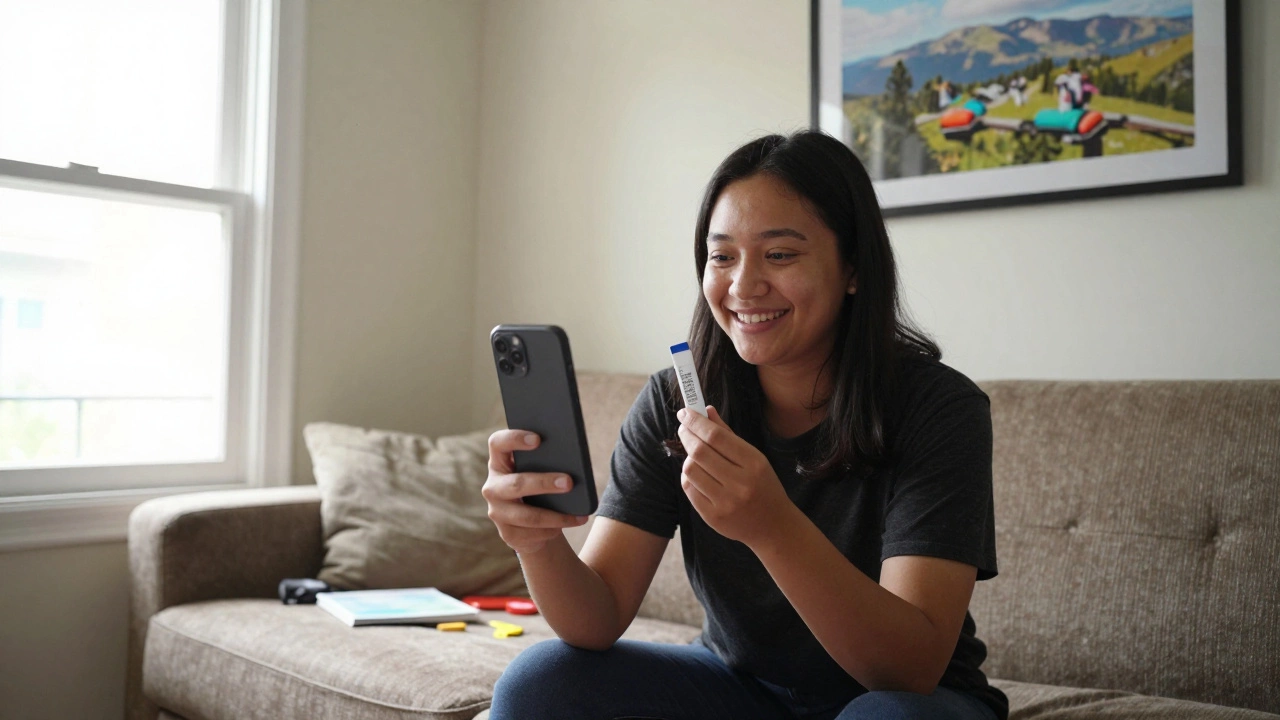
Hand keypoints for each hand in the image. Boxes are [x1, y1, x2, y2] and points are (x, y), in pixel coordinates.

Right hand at [482, 429, 588, 554]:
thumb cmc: (540, 489)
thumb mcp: (541, 473)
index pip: (498, 443)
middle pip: (516, 483)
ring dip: (556, 516)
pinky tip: (571, 523)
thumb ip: (548, 463)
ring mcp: (497, 512)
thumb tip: (574, 466)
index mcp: (499, 462)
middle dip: (544, 483)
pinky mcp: (507, 533)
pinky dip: (555, 529)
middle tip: (569, 482)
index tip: (538, 439)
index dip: (514, 438)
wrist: (534, 524)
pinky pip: (533, 533)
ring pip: (527, 516)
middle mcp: (493, 486)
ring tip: (580, 515)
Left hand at [676, 407, 792, 546]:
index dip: (696, 421)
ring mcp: (725, 502)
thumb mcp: (754, 458)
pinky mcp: (712, 517)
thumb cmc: (763, 486)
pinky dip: (688, 476)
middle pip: (700, 451)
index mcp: (754, 464)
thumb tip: (706, 411)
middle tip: (684, 427)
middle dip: (687, 434)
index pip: (716, 436)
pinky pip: (689, 489)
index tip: (685, 412)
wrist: (773, 526)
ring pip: (690, 470)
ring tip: (695, 455)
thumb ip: (728, 435)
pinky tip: (696, 473)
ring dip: (688, 457)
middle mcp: (740, 483)